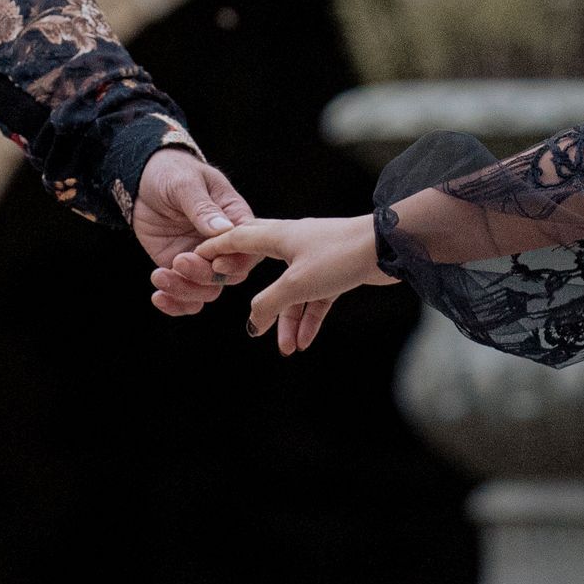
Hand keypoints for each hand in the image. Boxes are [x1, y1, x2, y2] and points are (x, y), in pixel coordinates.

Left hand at [134, 148, 253, 315]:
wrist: (143, 178)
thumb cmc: (172, 171)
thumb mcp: (186, 183)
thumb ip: (203, 208)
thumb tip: (223, 230)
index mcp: (235, 219)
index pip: (248, 248)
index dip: (236, 261)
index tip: (212, 261)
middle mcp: (223, 245)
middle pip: (229, 276)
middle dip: (204, 276)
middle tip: (178, 260)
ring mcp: (202, 259)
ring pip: (208, 291)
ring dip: (185, 290)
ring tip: (159, 275)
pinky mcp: (180, 268)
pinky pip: (186, 296)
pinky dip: (175, 303)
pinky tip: (158, 297)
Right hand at [193, 215, 396, 354]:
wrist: (388, 247)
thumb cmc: (340, 256)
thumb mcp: (297, 284)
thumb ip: (269, 303)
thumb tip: (254, 321)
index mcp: (279, 235)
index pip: (237, 239)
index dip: (215, 250)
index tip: (196, 259)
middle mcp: (295, 242)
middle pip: (262, 267)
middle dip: (251, 293)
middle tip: (234, 304)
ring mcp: (316, 257)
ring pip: (293, 292)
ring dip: (288, 320)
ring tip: (285, 348)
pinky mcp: (337, 270)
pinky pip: (315, 298)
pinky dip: (309, 318)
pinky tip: (305, 341)